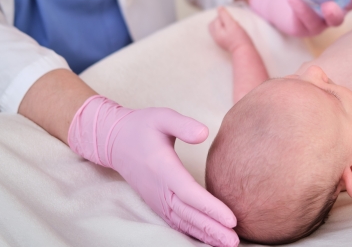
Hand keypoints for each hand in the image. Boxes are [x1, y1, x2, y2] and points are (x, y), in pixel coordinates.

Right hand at [68, 96, 238, 246]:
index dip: (210, 207)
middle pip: (189, 214)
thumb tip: (204, 133)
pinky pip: (177, 222)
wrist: (115, 141)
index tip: (231, 219)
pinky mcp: (158, 203)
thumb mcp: (162, 116)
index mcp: (162, 167)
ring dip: (206, 235)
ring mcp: (157, 199)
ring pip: (183, 222)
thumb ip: (182, 125)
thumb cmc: (142, 126)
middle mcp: (159, 189)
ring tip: (228, 244)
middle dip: (213, 229)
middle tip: (235, 241)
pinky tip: (210, 240)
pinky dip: (193, 233)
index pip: (189, 193)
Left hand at [209, 7, 253, 52]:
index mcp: (216, 32)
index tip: (232, 21)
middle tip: (231, 23)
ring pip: (218, 28)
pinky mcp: (224, 43)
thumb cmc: (239, 38)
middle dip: (222, 21)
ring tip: (233, 27)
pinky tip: (233, 32)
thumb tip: (219, 8)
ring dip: (224, 25)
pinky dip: (226, 30)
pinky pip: (222, 33)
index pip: (216, 19)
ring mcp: (220, 41)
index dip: (225, 17)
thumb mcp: (232, 24)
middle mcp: (216, 37)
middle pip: (214, 24)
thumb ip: (224, 16)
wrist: (244, 51)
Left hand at [248, 0, 351, 36]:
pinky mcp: (304, 29)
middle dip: (342, 10)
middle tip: (333, 1)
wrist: (279, 0)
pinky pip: (305, 22)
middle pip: (345, 15)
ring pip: (327, 23)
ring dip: (324, 12)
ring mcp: (320, 24)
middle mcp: (334, 14)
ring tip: (317, 1)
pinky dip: (300, 9)